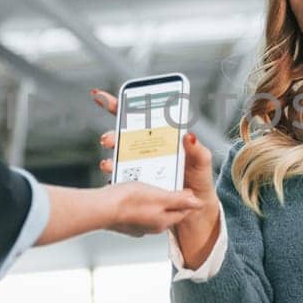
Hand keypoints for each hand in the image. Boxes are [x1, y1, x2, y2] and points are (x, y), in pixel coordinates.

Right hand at [90, 88, 217, 199]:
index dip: (119, 105)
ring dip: (110, 159)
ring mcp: (140, 166)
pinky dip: (115, 179)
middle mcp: (146, 149)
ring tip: (109, 163)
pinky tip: (114, 181)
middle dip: (111, 136)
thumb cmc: (199, 178)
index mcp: (160, 137)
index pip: (137, 117)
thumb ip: (197, 149)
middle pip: (122, 138)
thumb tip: (189, 135)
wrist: (196, 205)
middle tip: (107, 140)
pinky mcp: (137, 184)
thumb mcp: (201, 162)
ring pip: (118, 158)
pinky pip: (122, 179)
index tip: (100, 97)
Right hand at [105, 182, 204, 236]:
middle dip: (168, 196)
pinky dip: (137, 201)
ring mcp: (137, 225)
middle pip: (168, 209)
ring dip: (151, 198)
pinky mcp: (124, 222)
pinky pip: (136, 210)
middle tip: (165, 180)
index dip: (186, 197)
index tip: (185, 185)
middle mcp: (152, 226)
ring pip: (151, 209)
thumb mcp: (159, 197)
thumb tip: (199, 203)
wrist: (99, 209)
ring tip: (147, 183)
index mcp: (164, 220)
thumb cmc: (128, 202)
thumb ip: (179, 200)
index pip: (184, 209)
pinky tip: (131, 192)